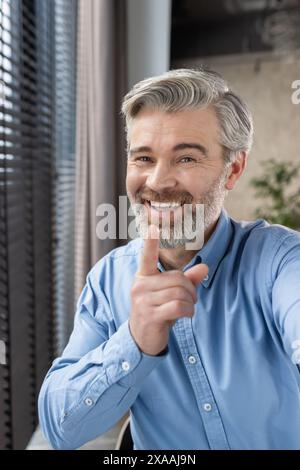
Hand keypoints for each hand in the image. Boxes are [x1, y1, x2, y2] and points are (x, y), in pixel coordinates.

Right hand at [129, 225, 208, 355]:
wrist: (142, 338)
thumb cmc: (158, 311)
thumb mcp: (171, 294)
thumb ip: (187, 280)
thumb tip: (204, 267)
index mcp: (144, 276)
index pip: (147, 257)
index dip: (151, 243)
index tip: (153, 227)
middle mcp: (140, 285)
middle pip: (178, 278)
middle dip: (190, 290)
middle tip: (190, 300)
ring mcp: (143, 301)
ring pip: (180, 293)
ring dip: (190, 302)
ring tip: (186, 308)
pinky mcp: (150, 315)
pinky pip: (179, 306)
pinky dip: (188, 311)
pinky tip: (185, 315)